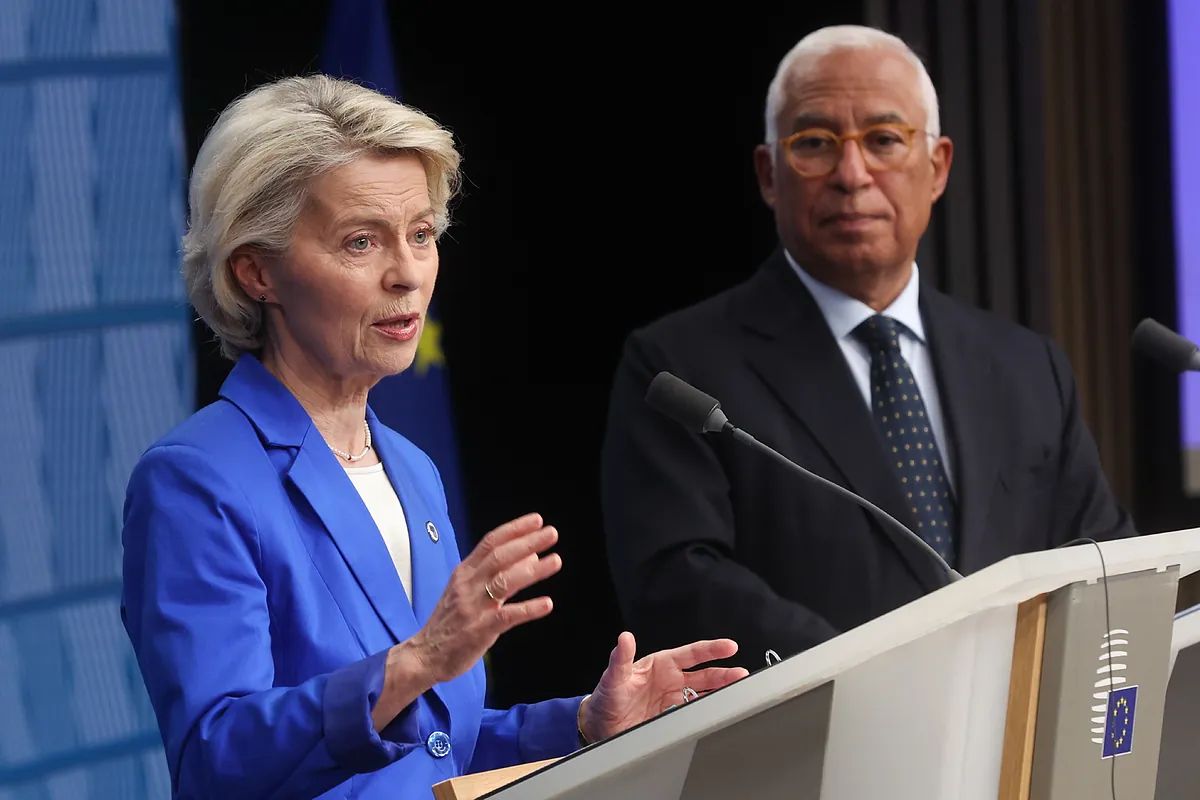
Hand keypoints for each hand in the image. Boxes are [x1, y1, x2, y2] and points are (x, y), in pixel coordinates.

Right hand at [407, 513, 561, 683]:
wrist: (425, 654)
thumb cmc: (451, 621)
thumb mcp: (468, 591)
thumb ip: (497, 573)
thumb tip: (530, 555)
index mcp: (464, 572)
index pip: (490, 542)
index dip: (514, 529)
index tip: (537, 520)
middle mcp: (468, 585)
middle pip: (499, 556)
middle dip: (527, 542)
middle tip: (552, 533)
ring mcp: (473, 607)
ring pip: (505, 581)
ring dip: (532, 570)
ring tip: (556, 561)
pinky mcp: (479, 630)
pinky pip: (507, 616)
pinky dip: (528, 609)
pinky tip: (547, 604)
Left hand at [578, 632, 748, 741]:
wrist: (599, 726)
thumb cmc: (606, 698)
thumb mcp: (613, 677)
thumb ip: (621, 658)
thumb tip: (625, 638)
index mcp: (660, 665)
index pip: (691, 654)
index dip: (711, 649)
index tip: (729, 647)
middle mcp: (670, 680)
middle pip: (704, 675)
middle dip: (724, 674)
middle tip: (742, 675)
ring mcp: (673, 700)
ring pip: (704, 693)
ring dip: (720, 693)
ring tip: (738, 693)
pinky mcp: (672, 718)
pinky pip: (695, 713)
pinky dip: (708, 713)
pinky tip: (718, 713)